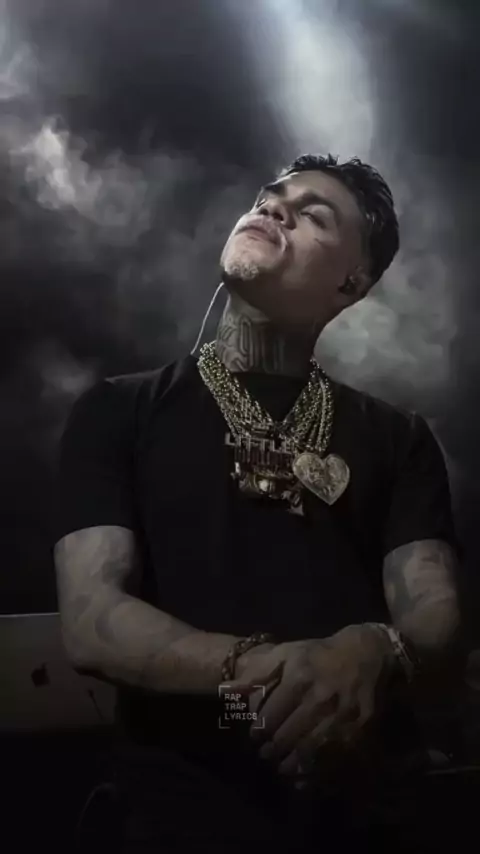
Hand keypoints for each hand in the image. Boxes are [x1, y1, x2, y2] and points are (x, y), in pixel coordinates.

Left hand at [231, 625, 394, 780]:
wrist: (365, 654)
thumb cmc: (318, 655)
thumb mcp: (286, 653)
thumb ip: (258, 674)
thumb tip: (227, 690)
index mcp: (298, 679)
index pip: (269, 716)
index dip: (258, 730)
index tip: (255, 735)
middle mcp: (319, 699)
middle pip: (286, 737)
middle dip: (271, 750)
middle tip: (265, 753)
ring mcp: (340, 716)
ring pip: (308, 751)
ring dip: (290, 763)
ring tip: (281, 765)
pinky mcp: (357, 729)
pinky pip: (332, 758)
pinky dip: (315, 771)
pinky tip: (304, 774)